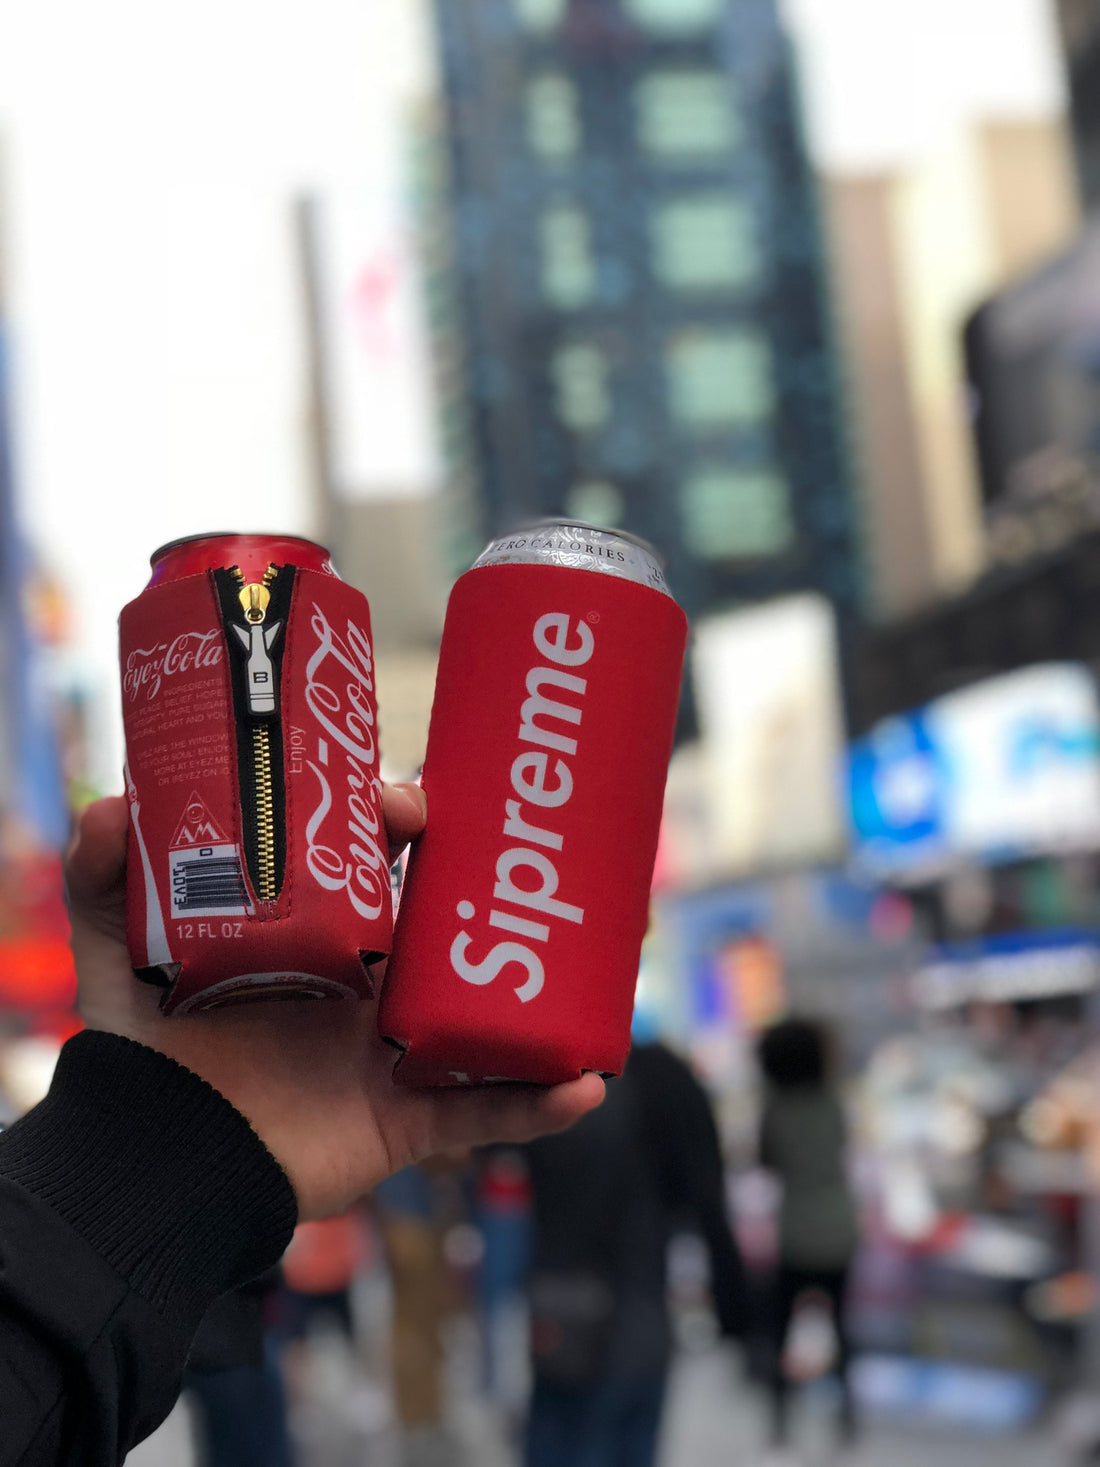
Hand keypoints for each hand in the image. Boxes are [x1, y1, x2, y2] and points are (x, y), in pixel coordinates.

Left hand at [67, 791, 603, 1218]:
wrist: (162, 1163)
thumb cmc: (149, 1052)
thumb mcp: (117, 951)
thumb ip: (103, 878)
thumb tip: (108, 807)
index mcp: (321, 937)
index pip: (382, 868)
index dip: (410, 826)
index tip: (421, 802)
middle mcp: (369, 987)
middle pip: (458, 929)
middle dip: (511, 892)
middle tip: (555, 849)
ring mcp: (397, 1054)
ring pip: (494, 1014)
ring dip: (554, 990)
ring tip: (614, 947)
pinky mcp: (408, 1122)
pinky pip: (487, 1115)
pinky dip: (538, 1105)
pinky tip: (585, 1084)